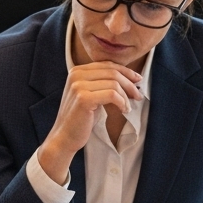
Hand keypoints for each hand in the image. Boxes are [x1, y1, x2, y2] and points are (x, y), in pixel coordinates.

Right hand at [36, 62, 142, 183]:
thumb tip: (131, 77)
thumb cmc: (82, 118)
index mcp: (77, 70)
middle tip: (138, 95)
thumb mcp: (92, 95)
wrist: (65, 137)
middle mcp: (76, 74)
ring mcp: (78, 85)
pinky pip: (112, 95)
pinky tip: (123, 110)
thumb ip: (104, 82)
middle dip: (129, 83)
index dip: (126, 71)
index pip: (107, 65)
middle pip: (112, 72)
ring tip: (127, 107)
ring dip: (126, 96)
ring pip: (114, 83)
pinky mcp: (83, 98)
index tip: (137, 80)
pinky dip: (121, 102)